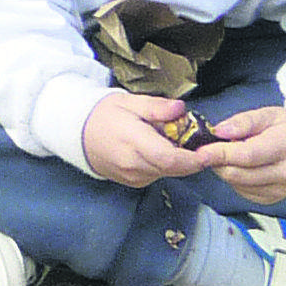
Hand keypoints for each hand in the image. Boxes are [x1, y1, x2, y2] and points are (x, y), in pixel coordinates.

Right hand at [79, 89, 217, 188]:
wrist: (77, 134)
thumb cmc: (104, 114)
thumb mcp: (129, 102)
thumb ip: (156, 107)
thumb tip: (181, 109)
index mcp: (133, 143)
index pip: (170, 159)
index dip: (193, 159)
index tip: (209, 151)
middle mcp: (133, 165)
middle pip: (174, 168)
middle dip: (190, 158)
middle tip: (194, 141)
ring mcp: (133, 177)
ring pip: (168, 173)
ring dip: (178, 161)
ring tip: (170, 141)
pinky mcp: (133, 182)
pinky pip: (158, 175)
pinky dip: (165, 164)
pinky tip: (157, 150)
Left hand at [198, 98, 285, 205]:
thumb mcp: (269, 114)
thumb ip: (243, 122)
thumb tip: (218, 131)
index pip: (247, 155)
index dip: (220, 154)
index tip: (199, 152)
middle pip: (239, 175)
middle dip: (218, 163)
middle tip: (210, 148)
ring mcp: (283, 189)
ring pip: (238, 185)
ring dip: (225, 170)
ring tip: (232, 153)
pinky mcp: (275, 199)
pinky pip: (243, 192)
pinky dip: (235, 179)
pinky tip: (242, 166)